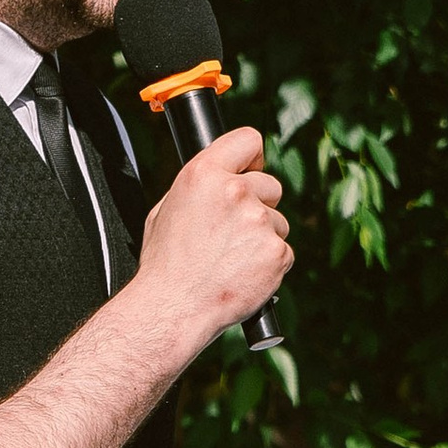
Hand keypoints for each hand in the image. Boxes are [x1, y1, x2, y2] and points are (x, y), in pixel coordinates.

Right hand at [134, 130, 291, 360]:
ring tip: (231, 259)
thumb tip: (221, 179)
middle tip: (233, 232)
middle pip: (270, 184)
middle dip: (258, 204)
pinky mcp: (277, 252)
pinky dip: (269, 264)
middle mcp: (236, 191)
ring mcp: (260, 222)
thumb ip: (201, 188)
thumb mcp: (167, 209)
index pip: (248, 140)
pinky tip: (243, 274)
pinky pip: (283, 251)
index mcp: (204, 174)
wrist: (173, 307)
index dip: (251, 157)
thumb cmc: (165, 263)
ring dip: (263, 237)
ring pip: (278, 221)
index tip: (250, 169)